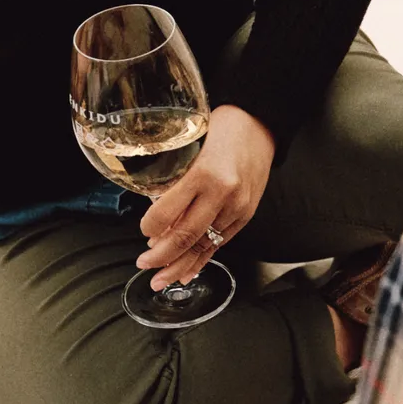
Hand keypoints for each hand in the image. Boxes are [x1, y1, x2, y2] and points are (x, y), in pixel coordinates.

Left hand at [137, 105, 275, 288]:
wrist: (260, 124)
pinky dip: (202, 260)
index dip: (150, 227)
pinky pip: (221, 243)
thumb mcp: (190, 145)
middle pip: (186, 237)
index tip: (142, 231)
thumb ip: (174, 176)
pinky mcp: (246, 215)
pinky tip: (188, 271)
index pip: (167, 212)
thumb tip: (155, 208)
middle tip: (144, 264)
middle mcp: (223, 194)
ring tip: (161, 279)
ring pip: (204, 246)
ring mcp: (237, 207)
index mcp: (204, 174)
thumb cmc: (221, 127)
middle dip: (161, 257)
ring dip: (180, 265)